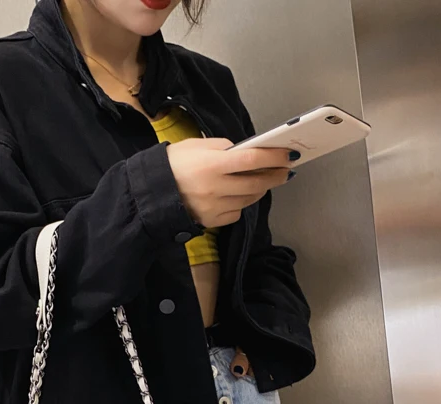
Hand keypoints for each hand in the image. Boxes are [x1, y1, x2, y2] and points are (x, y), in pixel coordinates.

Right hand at [167, 139, 294, 227]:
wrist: (152, 191)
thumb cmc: (174, 164)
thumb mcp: (197, 146)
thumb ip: (224, 148)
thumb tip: (246, 152)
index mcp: (213, 164)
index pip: (253, 160)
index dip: (274, 157)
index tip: (288, 155)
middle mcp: (216, 188)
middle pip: (256, 183)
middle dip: (275, 176)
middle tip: (285, 171)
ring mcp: (214, 207)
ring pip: (249, 200)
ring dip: (260, 190)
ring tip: (263, 181)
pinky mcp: (211, 221)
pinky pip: (236, 213)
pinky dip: (241, 204)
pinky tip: (237, 196)